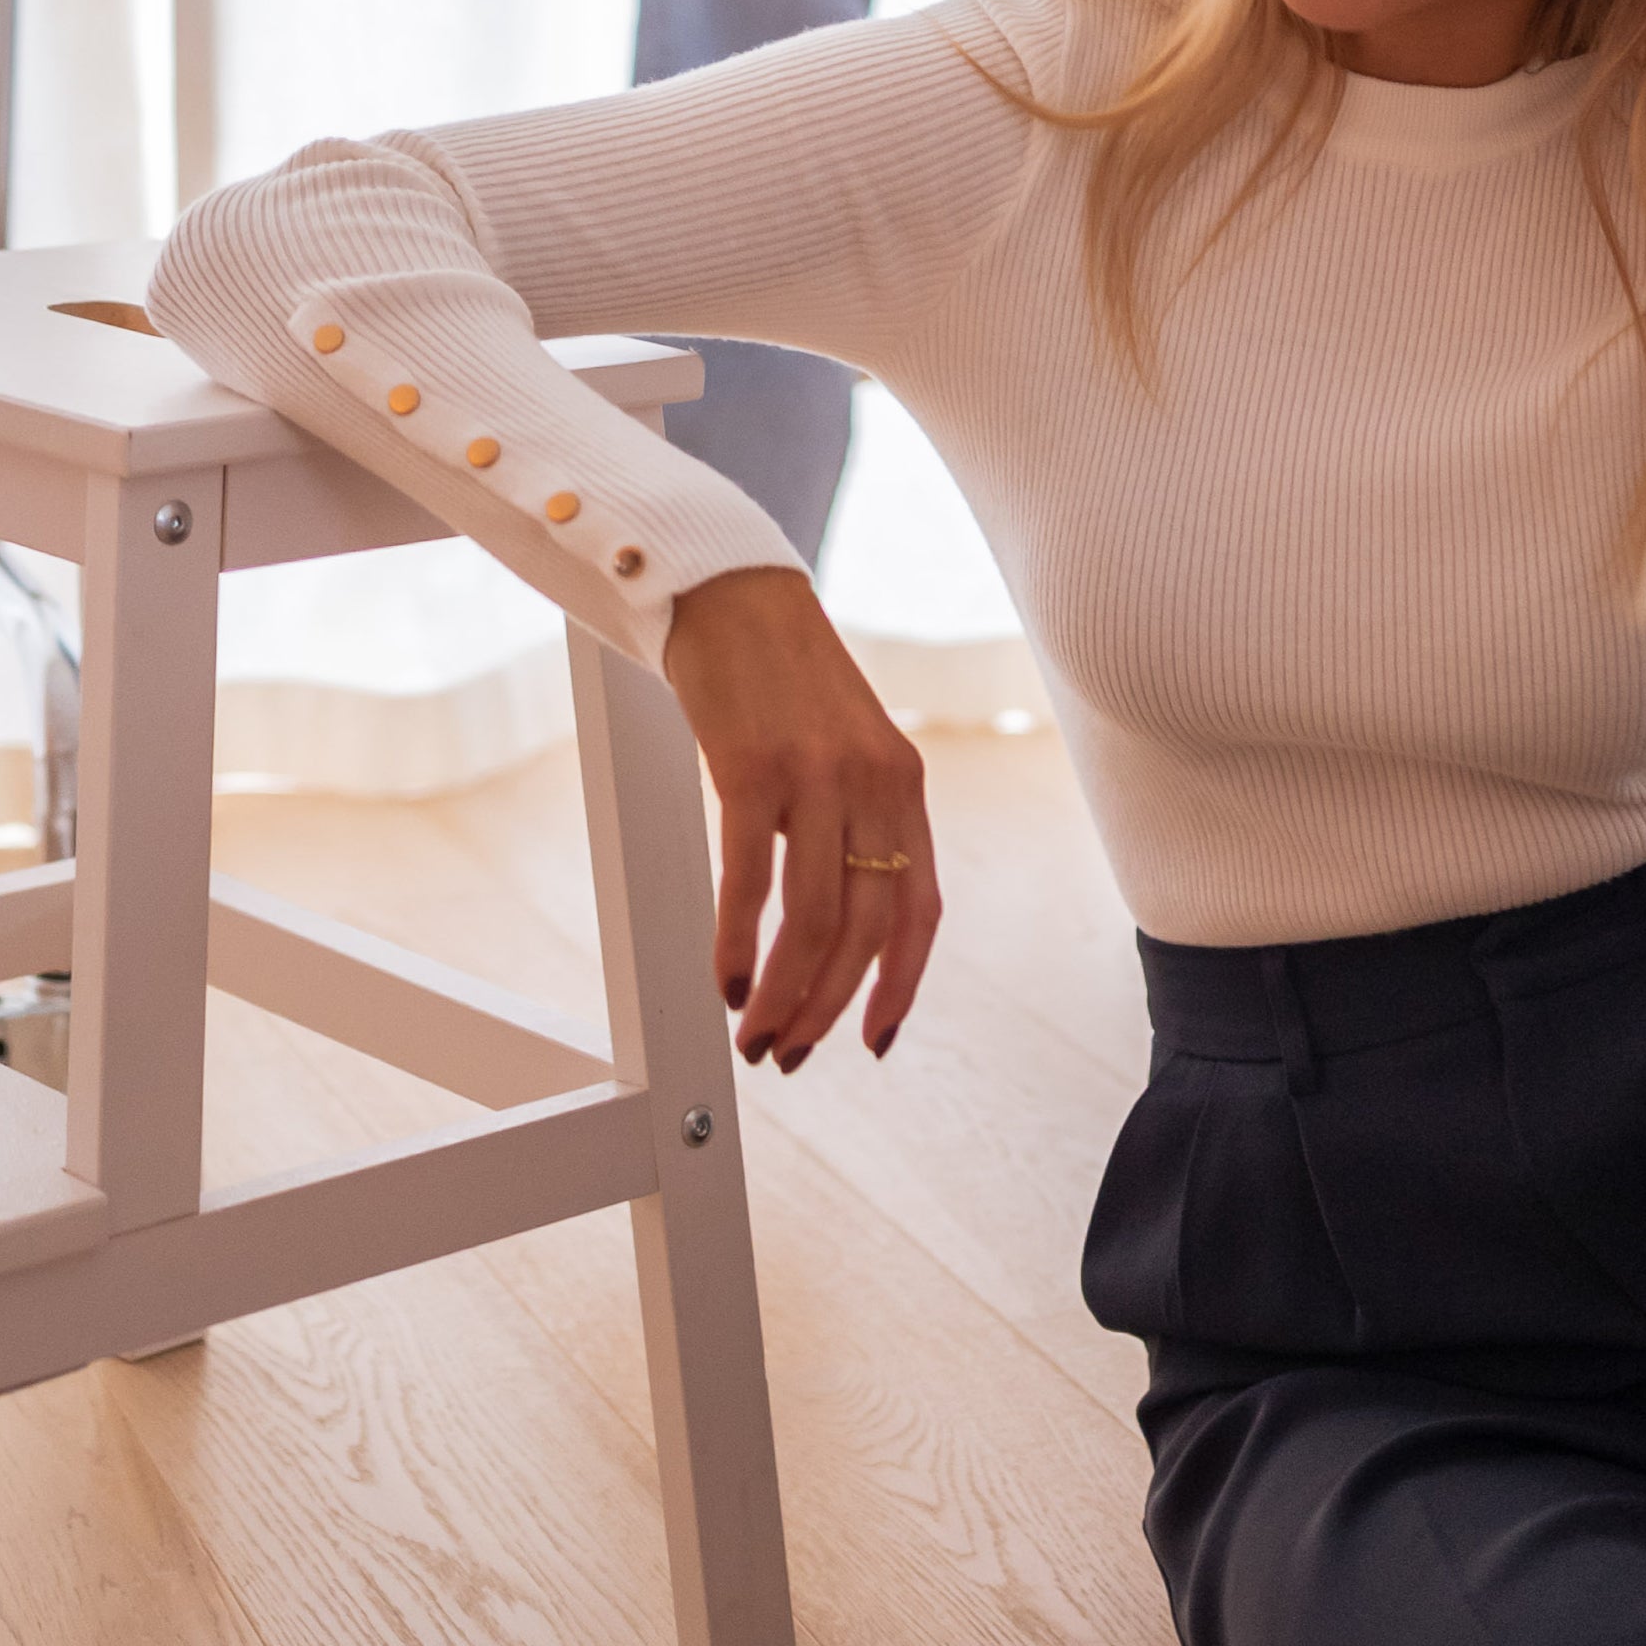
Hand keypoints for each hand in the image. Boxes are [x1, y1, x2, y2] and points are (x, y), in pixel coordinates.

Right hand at [662, 565, 939, 1068]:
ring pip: (813, 921)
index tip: (872, 1041)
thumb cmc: (782, 681)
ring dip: (784, 994)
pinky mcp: (753, 769)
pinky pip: (751, 881)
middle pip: (865, 930)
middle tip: (787, 1052)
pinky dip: (737, 944)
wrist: (732, 593)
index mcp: (905, 785)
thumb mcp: (844, 750)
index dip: (899, 986)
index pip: (920, 910)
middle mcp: (875, 784)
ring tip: (753, 1033)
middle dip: (828, 1007)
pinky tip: (726, 982)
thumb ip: (851, 822)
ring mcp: (817, 776)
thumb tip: (832, 924)